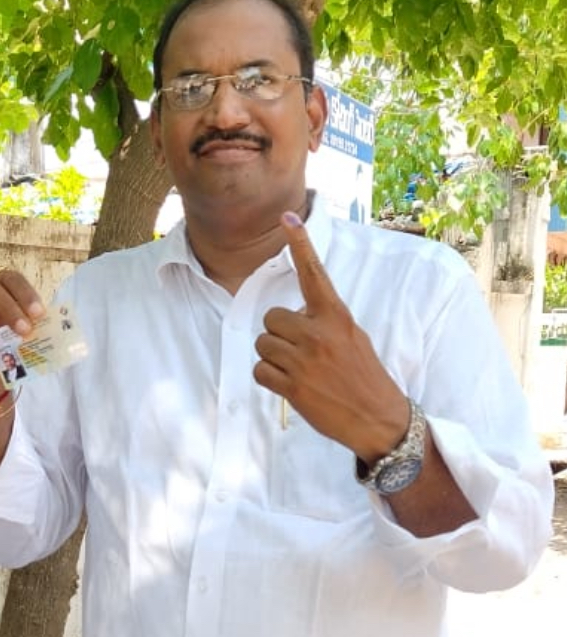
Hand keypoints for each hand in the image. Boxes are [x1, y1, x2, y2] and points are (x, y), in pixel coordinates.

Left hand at [253, 213, 409, 463]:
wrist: (377, 417)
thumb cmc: (365, 376)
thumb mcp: (352, 337)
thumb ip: (323, 322)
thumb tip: (293, 318)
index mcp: (336, 316)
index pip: (314, 274)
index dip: (300, 245)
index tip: (288, 218)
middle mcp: (318, 333)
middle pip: (272, 318)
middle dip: (280, 334)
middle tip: (302, 352)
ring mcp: (304, 360)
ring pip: (262, 344)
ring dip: (273, 357)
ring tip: (299, 370)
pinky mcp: (292, 386)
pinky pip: (260, 370)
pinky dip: (269, 378)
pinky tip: (290, 385)